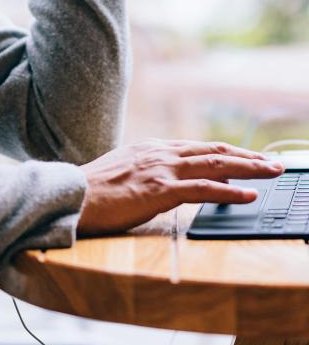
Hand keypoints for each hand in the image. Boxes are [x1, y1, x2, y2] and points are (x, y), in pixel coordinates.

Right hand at [77, 139, 283, 235]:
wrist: (70, 197)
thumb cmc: (92, 192)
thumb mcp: (124, 173)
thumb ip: (149, 173)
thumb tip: (171, 184)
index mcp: (152, 148)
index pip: (199, 148)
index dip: (229, 153)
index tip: (249, 157)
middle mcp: (160, 153)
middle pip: (214, 152)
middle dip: (248, 156)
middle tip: (274, 162)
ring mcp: (161, 170)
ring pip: (216, 165)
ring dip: (249, 168)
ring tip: (273, 171)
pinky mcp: (160, 190)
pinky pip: (204, 189)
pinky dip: (230, 191)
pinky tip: (249, 194)